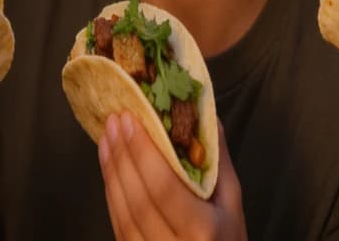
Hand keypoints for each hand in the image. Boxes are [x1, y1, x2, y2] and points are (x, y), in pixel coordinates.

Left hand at [99, 112, 245, 240]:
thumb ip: (216, 158)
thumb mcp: (232, 202)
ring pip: (123, 213)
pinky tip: (109, 168)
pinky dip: (112, 193)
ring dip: (111, 172)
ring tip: (106, 138)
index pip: (163, 187)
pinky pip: (118, 225)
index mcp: (201, 231)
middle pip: (138, 199)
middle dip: (123, 155)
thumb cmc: (228, 239)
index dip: (143, 152)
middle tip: (114, 120)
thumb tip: (200, 111)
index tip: (130, 119)